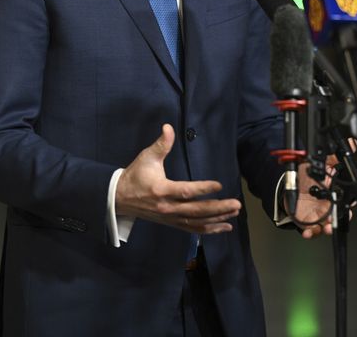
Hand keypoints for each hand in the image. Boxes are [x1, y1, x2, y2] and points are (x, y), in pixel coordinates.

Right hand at [116, 124, 240, 233]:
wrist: (120, 198)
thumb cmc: (136, 175)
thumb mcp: (147, 157)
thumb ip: (161, 144)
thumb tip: (168, 127)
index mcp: (162, 190)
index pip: (185, 192)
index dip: (203, 189)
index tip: (219, 185)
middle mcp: (167, 208)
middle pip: (196, 211)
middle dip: (218, 208)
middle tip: (236, 204)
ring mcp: (171, 218)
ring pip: (197, 222)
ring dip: (217, 219)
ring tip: (235, 213)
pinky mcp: (172, 223)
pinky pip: (193, 229)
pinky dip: (210, 229)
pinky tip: (225, 226)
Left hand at [290, 138, 356, 238]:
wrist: (289, 184)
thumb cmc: (306, 176)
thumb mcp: (319, 164)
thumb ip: (334, 156)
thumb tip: (351, 143)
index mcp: (333, 194)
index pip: (346, 202)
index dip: (349, 205)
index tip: (349, 206)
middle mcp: (327, 207)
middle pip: (338, 217)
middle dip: (338, 220)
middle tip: (335, 219)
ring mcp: (317, 215)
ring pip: (325, 226)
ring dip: (325, 229)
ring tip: (324, 227)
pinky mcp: (307, 221)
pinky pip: (310, 230)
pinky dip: (310, 233)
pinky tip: (308, 232)